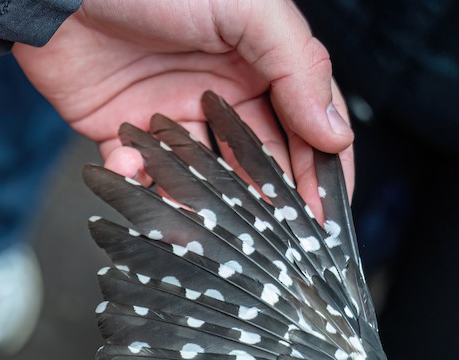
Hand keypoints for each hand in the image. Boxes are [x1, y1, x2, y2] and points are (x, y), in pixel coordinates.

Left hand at [14, 0, 354, 200]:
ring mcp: (170, 115)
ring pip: (197, 177)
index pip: (305, 125)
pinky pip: (138, 174)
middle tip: (272, 238)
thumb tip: (336, 133)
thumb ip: (297, 67)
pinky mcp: (122, 131)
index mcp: (259, 64)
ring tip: (203, 219)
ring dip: (200, 200)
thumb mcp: (247, 10)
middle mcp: (218, 94)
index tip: (326, 214)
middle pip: (255, 161)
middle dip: (265, 200)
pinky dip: (138, 183)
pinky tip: (135, 172)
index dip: (321, 170)